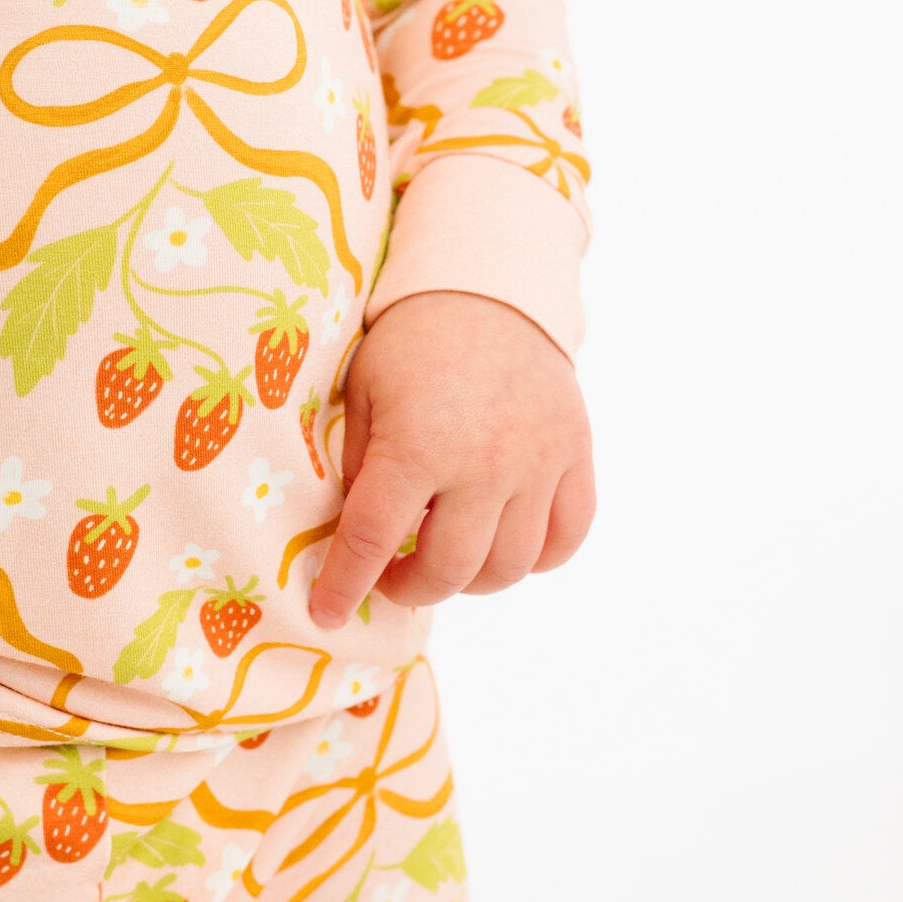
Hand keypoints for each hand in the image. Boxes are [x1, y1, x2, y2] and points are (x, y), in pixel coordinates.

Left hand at [308, 291, 594, 628]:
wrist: (490, 289)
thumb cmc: (411, 341)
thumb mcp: (362, 392)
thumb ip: (358, 464)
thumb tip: (357, 528)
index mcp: (416, 447)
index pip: (372, 541)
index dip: (345, 586)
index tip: (328, 612)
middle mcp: (483, 465)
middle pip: (448, 570)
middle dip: (409, 588)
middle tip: (391, 576)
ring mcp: (537, 465)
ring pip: (509, 567)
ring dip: (469, 581)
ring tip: (444, 560)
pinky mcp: (574, 458)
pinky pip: (565, 538)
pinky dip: (536, 558)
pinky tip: (503, 545)